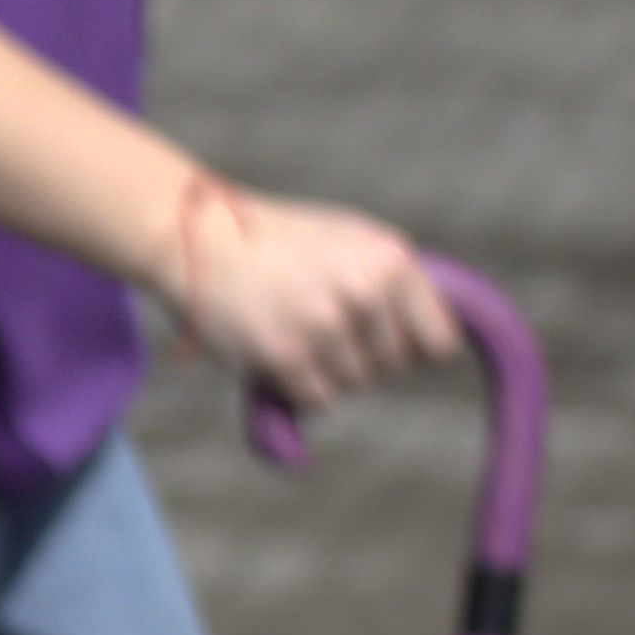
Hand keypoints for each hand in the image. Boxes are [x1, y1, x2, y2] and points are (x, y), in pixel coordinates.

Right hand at [167, 179, 458, 418]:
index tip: (385, 338)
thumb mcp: (350, 240)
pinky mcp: (284, 355)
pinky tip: (276, 350)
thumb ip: (394, 284)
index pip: (440, 343)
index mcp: (390, 259)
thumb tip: (435, 345)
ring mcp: (324, 324)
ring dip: (328, 371)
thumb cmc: (277, 240)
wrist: (195, 235)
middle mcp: (364, 291)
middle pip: (396, 368)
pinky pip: (318, 399)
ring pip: (356, 385)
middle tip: (321, 325)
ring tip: (295, 331)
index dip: (413, 347)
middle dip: (364, 356)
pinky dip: (299, 386)